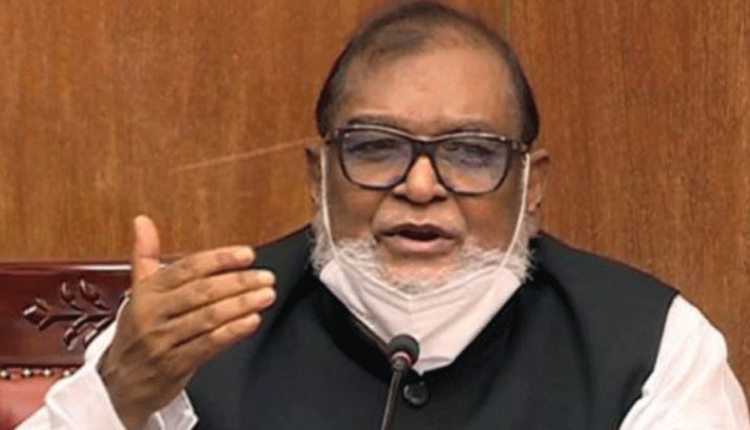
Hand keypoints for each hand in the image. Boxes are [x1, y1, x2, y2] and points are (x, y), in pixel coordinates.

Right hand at [99, 215, 275, 429]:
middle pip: (201, 291)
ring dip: (241, 304)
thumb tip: (142, 221)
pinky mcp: (174, 365)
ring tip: (266, 295)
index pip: (187, 268)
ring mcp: (163, 340)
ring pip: (208, 317)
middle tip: (265, 277)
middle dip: (238, 282)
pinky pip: (208, 344)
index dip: (219, 259)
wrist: (118, 385)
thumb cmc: (135, 334)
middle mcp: (153, 314)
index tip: (247, 254)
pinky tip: (252, 321)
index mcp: (147, 292)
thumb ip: (145, 256)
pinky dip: (232, 331)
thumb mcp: (137, 293)